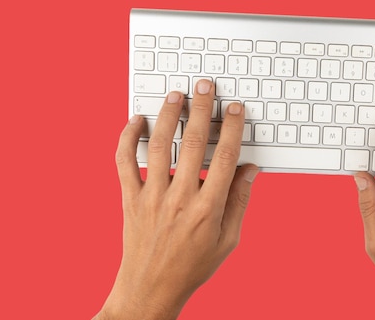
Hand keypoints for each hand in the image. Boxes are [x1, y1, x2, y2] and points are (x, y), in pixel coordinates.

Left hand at [95, 80, 258, 319]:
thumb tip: (250, 169)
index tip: (234, 108)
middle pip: (193, 143)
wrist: (151, 289)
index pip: (224, 157)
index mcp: (208, 208)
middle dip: (201, 108)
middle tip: (205, 85)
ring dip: (167, 115)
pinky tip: (135, 120)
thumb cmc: (193, 265)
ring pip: (158, 146)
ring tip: (175, 95)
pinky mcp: (130, 198)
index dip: (231, 128)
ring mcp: (152, 196)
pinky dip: (127, 138)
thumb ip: (239, 201)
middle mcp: (180, 198)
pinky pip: (124, 162)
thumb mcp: (229, 239)